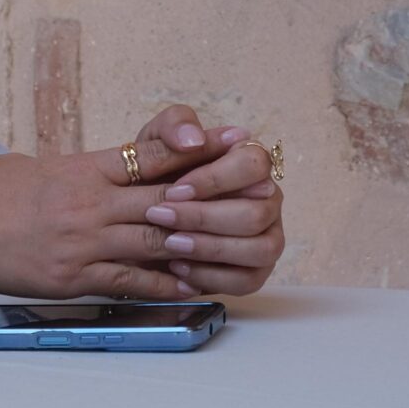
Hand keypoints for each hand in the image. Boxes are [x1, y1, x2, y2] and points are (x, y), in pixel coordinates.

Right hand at [0, 107, 279, 300]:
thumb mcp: (37, 168)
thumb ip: (80, 174)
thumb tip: (107, 177)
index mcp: (82, 169)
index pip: (149, 158)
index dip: (191, 153)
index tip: (225, 147)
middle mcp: (89, 204)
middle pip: (164, 199)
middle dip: (208, 202)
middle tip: (250, 200)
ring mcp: (82, 242)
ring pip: (154, 241)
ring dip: (193, 245)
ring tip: (231, 249)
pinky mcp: (70, 276)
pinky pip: (127, 280)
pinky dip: (161, 283)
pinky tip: (187, 285)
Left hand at [130, 105, 287, 298]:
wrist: (139, 218)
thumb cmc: (156, 176)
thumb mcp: (156, 143)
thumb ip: (174, 127)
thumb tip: (195, 138)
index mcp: (252, 165)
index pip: (255, 164)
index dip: (216, 178)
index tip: (175, 189)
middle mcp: (269, 200)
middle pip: (257, 212)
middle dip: (206, 217)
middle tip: (161, 217)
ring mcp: (268, 238)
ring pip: (261, 248)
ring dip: (212, 248)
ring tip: (171, 244)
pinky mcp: (257, 272)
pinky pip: (249, 281)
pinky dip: (213, 277)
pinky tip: (179, 267)